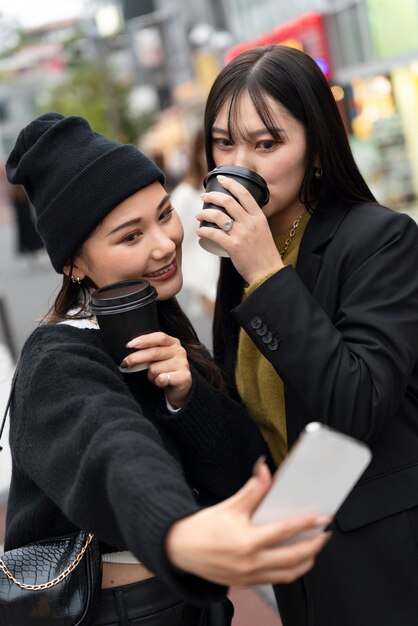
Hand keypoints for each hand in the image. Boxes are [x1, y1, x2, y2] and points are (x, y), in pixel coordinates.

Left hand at [121, 332, 191, 407]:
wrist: (179, 389)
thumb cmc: (164, 371)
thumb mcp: (156, 358)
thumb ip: (147, 351)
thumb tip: (128, 351)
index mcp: (173, 342)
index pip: (158, 337)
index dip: (143, 340)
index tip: (129, 345)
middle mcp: (179, 351)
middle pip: (154, 352)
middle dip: (136, 358)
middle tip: (125, 363)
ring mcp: (183, 364)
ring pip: (155, 368)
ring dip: (150, 375)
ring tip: (155, 377)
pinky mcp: (184, 377)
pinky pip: (162, 379)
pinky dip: (158, 382)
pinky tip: (161, 383)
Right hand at [165, 460, 330, 585]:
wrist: (180, 550)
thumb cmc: (202, 529)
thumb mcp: (229, 506)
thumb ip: (252, 489)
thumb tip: (264, 471)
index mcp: (247, 541)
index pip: (284, 532)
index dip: (306, 524)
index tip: (321, 518)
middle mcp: (250, 562)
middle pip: (293, 558)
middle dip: (314, 546)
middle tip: (324, 534)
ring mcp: (250, 576)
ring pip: (288, 574)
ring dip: (306, 562)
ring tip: (314, 548)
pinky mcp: (247, 583)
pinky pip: (277, 581)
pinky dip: (290, 571)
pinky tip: (295, 560)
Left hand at [196, 175, 283, 284]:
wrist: (268, 272)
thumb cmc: (264, 253)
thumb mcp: (263, 230)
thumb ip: (252, 221)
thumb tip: (237, 214)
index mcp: (259, 216)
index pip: (244, 194)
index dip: (231, 184)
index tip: (221, 179)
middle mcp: (250, 222)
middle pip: (228, 201)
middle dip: (213, 196)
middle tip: (204, 196)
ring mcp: (242, 234)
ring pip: (218, 216)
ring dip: (204, 213)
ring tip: (198, 215)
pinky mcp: (233, 246)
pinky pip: (213, 234)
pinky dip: (203, 231)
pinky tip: (199, 231)